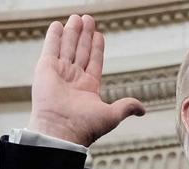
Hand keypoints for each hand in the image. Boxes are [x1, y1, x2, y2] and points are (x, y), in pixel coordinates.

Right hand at [29, 14, 144, 146]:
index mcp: (89, 88)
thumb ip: (127, 106)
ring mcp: (59, 73)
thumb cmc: (86, 126)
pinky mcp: (45, 69)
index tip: (99, 34)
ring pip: (67, 47)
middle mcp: (74, 79)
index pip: (94, 62)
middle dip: (85, 35)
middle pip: (81, 51)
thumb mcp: (112, 115)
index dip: (97, 48)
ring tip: (78, 17)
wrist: (62, 130)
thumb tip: (143, 110)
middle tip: (88, 19)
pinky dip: (54, 36)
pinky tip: (58, 25)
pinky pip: (51, 49)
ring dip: (72, 32)